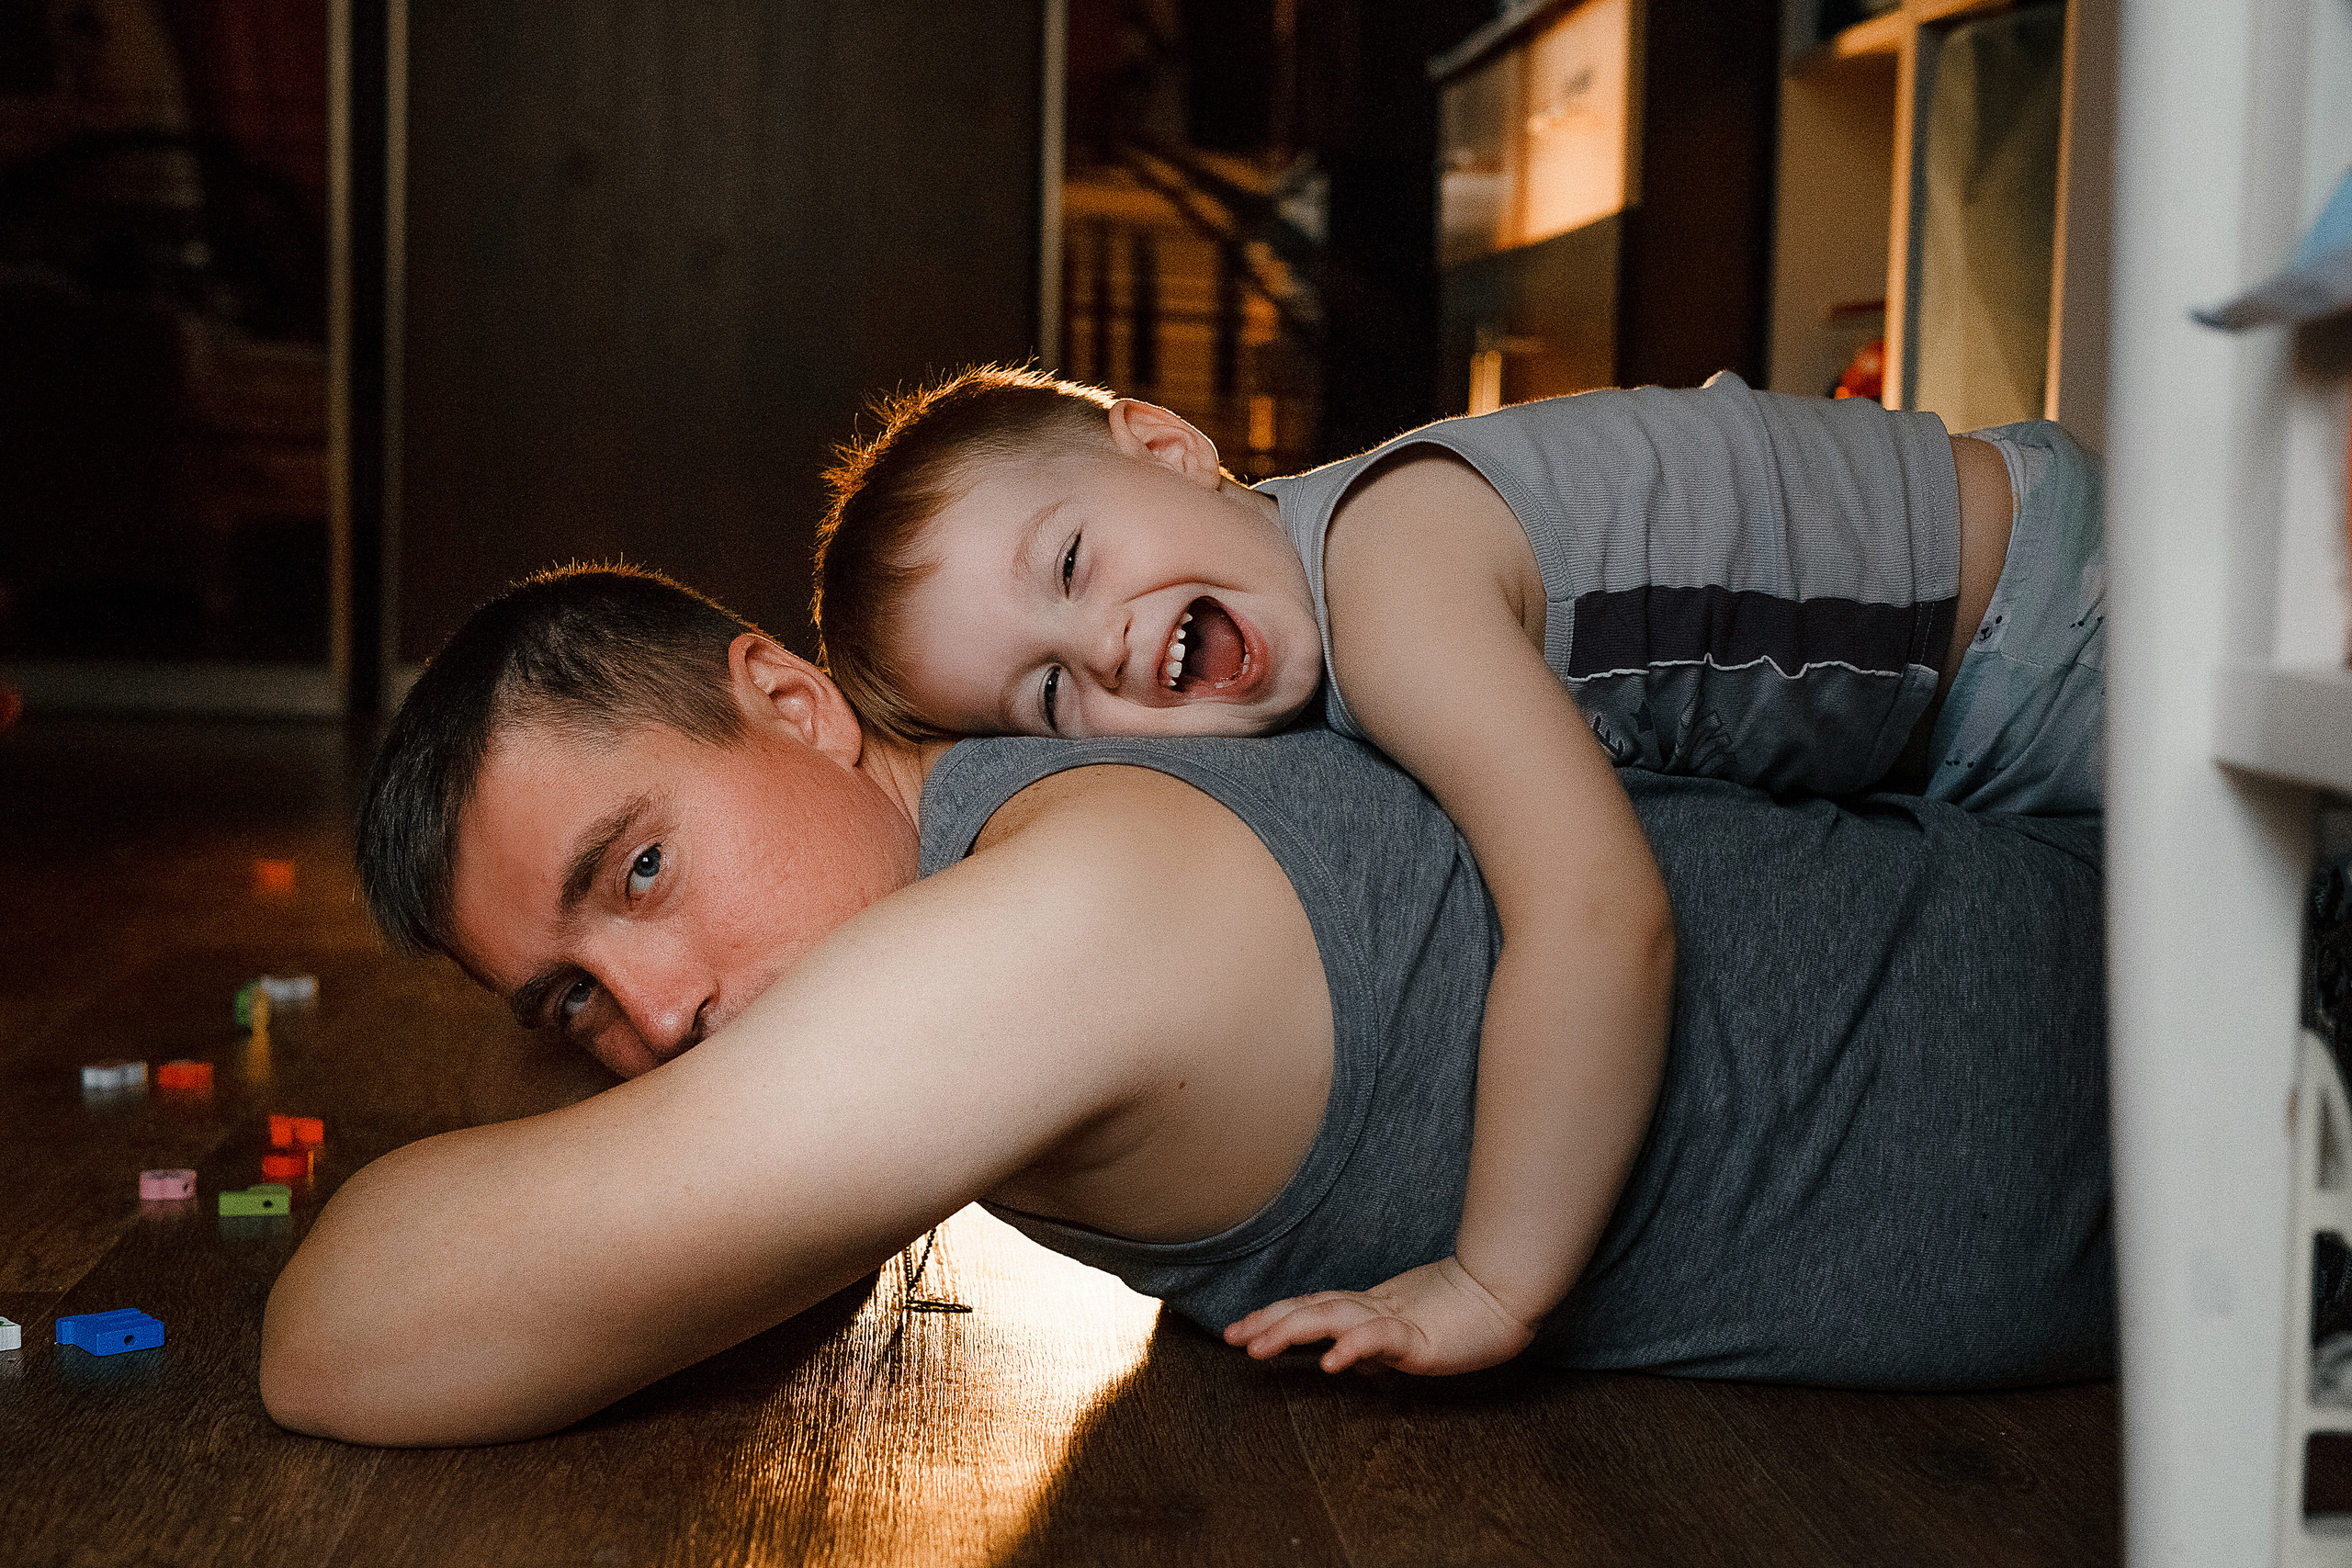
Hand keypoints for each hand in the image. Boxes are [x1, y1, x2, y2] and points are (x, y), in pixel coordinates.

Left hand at [1221, 1256, 1536, 1375]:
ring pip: (1332, 1318)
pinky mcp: (1420, 1336)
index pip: (1314, 1307)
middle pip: (1311, 1308)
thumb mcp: (1411, 1334)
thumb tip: (1350, 1363)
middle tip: (1231, 1337)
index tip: (1241, 1329)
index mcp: (1371, 1306)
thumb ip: (1378, 1346)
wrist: (1509, 1292)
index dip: (1276, 1315)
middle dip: (1268, 1322)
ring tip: (1259, 1348)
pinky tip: (1331, 1363)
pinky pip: (1380, 1340)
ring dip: (1292, 1331)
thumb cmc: (1467, 1312)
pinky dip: (1353, 1347)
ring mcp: (1396, 1318)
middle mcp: (1375, 1307)